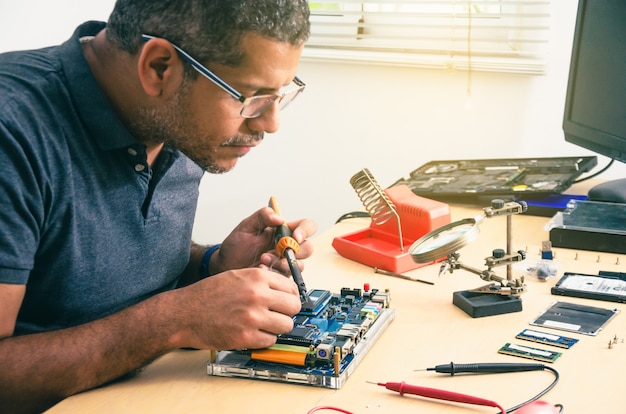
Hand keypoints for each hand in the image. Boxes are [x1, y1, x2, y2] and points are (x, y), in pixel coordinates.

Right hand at [173, 266, 300, 349]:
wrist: (184, 313)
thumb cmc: (207, 294)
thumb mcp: (236, 276)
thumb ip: (260, 280)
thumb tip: (283, 289)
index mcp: (256, 277)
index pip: (292, 288)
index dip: (289, 296)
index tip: (285, 302)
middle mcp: (257, 295)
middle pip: (294, 307)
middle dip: (287, 312)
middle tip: (277, 315)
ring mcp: (253, 317)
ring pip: (286, 325)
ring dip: (277, 327)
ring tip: (264, 325)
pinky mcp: (246, 337)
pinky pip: (271, 340)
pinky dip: (265, 339)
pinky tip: (253, 333)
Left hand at [213, 205, 316, 275]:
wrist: (226, 266)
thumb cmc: (236, 246)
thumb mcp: (246, 226)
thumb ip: (263, 216)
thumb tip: (280, 218)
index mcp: (283, 230)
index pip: (306, 226)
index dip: (305, 230)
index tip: (294, 236)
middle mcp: (287, 246)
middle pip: (307, 247)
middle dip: (295, 250)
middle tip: (278, 250)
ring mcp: (284, 262)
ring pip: (299, 264)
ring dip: (283, 263)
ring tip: (264, 259)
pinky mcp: (280, 276)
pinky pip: (287, 277)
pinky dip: (275, 273)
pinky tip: (262, 269)